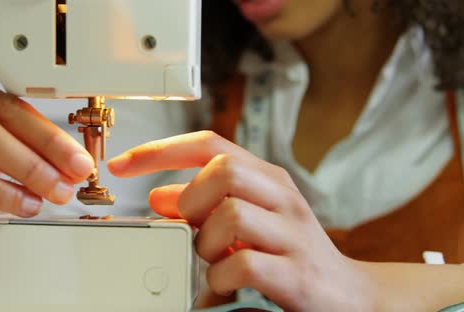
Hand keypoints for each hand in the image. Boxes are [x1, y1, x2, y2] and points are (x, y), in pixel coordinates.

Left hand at [108, 131, 373, 310]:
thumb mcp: (244, 222)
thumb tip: (160, 196)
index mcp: (268, 179)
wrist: (346, 296)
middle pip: (223, 170)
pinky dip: (220, 278)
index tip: (123, 163)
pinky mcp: (295, 274)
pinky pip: (240, 264)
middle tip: (194, 227)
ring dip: (207, 243)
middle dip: (193, 199)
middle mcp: (282, 198)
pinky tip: (226, 283)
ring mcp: (292, 234)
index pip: (210, 145)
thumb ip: (205, 206)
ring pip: (230, 214)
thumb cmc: (287, 253)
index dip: (161, 150)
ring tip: (215, 259)